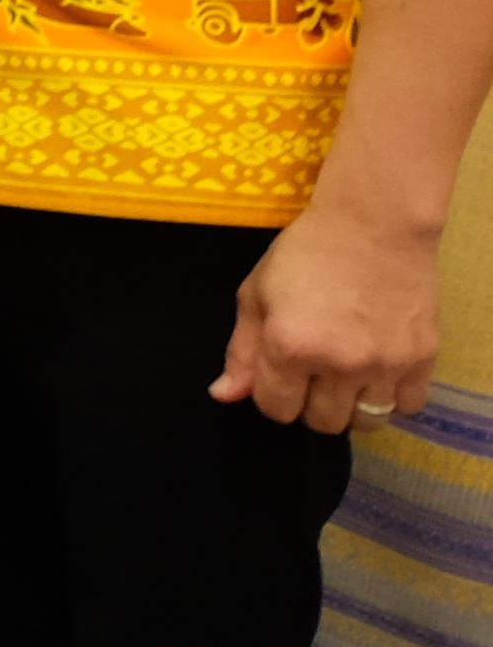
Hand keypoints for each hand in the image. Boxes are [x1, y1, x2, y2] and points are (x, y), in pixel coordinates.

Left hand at [215, 198, 443, 431]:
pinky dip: (393, 396)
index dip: (274, 395)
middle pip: (323, 423)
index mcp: (290, 346)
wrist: (374, 223)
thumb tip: (224, 396)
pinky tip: (380, 371)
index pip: (277, 409)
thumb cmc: (306, 253)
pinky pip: (408, 406)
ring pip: (367, 421)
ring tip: (349, 374)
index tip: (281, 373)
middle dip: (311, 403)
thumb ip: (241, 351)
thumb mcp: (256, 294)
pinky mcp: (423, 358)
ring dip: (353, 405)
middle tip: (315, 372)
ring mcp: (385, 363)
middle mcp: (338, 363)